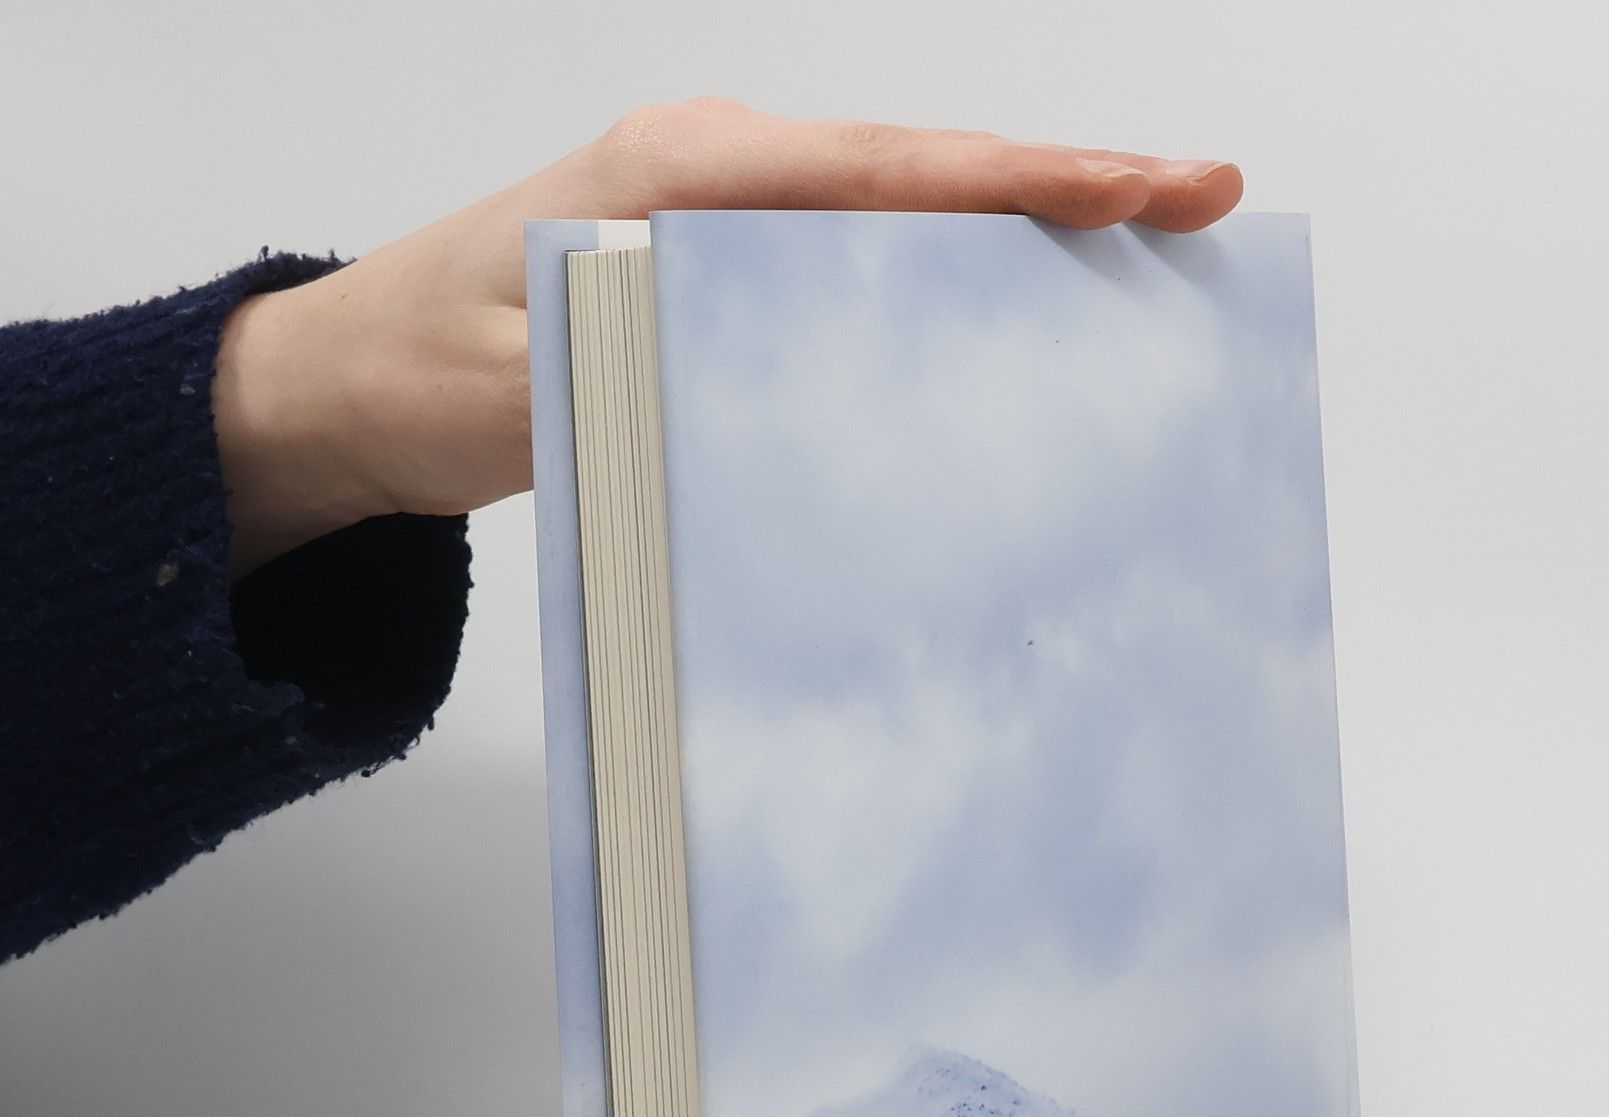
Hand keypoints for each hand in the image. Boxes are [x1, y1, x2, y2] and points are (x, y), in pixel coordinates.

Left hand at [212, 100, 1242, 572]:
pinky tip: (1004, 319)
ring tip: (1138, 258)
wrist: (340, 381)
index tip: (1153, 185)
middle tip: (1199, 209)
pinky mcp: (714, 277)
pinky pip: (854, 268)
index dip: (1033, 180)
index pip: (893, 172)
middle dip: (1066, 190)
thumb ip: (642, 367)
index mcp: (683, 174)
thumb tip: (766, 370)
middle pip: (925, 177)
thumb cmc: (414, 371)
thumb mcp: (520, 382)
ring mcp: (719, 224)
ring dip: (1017, 234)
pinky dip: (943, 281)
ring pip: (900, 219)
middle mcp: (716, 178)